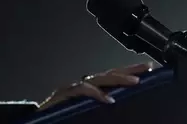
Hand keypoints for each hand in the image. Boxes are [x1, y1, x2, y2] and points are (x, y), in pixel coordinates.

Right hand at [38, 62, 153, 109]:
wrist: (37, 122)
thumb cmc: (62, 118)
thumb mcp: (88, 114)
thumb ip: (102, 111)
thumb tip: (120, 103)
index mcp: (90, 91)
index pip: (112, 78)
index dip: (129, 73)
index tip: (149, 69)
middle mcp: (81, 86)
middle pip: (108, 74)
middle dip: (128, 71)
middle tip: (147, 69)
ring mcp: (72, 89)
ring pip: (98, 78)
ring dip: (117, 79)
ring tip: (135, 82)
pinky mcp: (63, 95)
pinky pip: (82, 90)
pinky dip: (95, 93)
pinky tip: (108, 99)